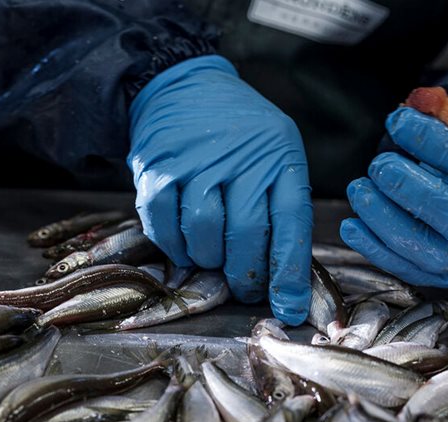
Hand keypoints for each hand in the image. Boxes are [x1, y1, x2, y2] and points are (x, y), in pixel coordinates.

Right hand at [128, 55, 311, 324]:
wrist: (186, 86)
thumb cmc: (241, 135)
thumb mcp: (277, 156)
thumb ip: (281, 209)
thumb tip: (285, 281)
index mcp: (279, 158)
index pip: (290, 225)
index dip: (289, 274)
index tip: (289, 310)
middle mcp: (240, 158)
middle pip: (246, 236)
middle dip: (246, 276)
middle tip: (245, 288)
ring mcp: (195, 163)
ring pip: (203, 235)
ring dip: (208, 260)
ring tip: (213, 257)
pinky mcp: (156, 169)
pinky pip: (163, 227)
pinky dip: (174, 246)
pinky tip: (184, 244)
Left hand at [340, 103, 447, 285]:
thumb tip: (417, 107)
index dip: (436, 144)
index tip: (400, 122)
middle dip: (412, 191)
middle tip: (380, 166)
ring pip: (432, 253)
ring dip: (387, 223)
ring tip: (361, 190)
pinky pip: (410, 270)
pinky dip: (376, 250)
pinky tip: (353, 226)